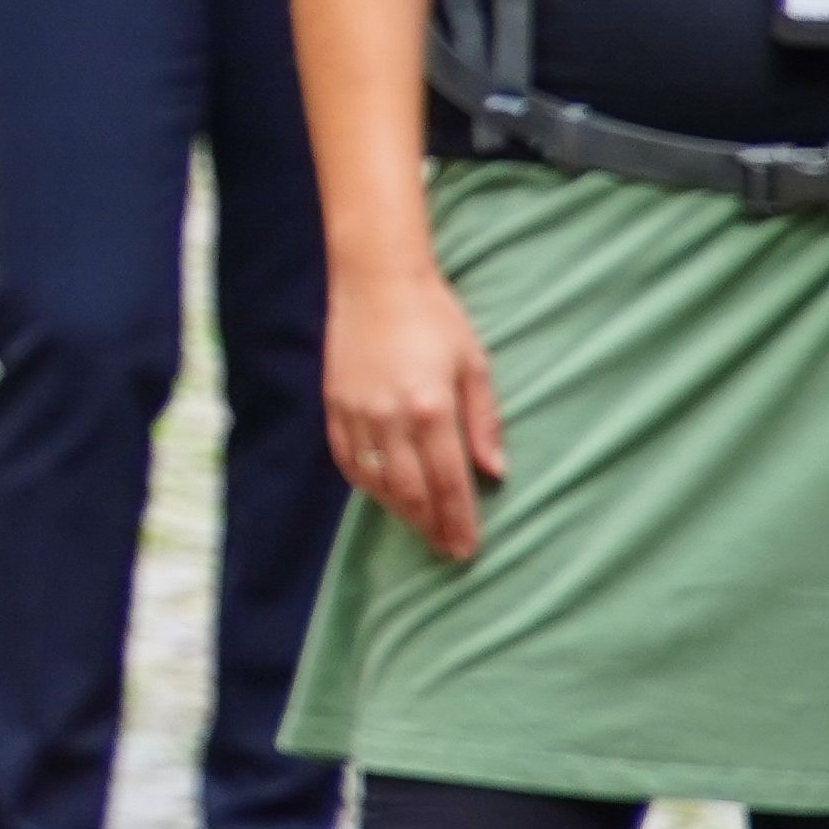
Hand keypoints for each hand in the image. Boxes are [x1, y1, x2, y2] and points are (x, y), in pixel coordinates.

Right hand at [324, 261, 503, 561]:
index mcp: (432, 407)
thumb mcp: (475, 364)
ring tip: (420, 526)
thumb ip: (484, 421)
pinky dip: (367, 484)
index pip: (449, 482)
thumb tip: (495, 472)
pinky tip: (383, 494)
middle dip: (431, 526)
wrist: (375, 279)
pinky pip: (348, 460)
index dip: (459, 520)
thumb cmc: (435, 317)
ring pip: (377, 482)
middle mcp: (390, 417)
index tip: (467, 548)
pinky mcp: (334, 405)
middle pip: (412, 492)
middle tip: (447, 549)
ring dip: (400, 511)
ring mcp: (357, 413)